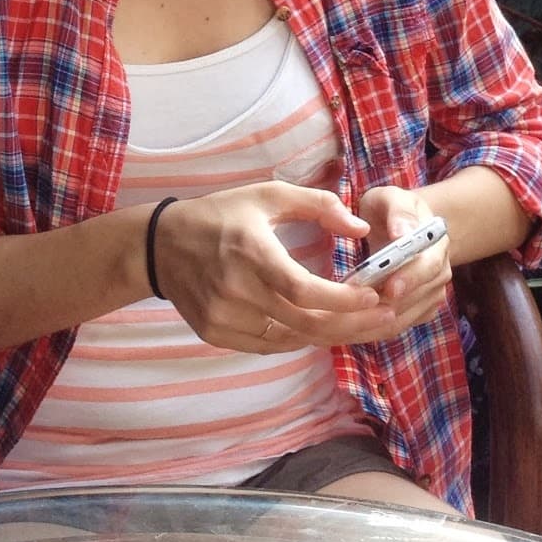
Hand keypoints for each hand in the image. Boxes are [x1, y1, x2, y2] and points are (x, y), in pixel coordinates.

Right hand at [153, 184, 381, 355]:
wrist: (159, 246)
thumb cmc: (219, 216)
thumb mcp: (267, 196)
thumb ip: (317, 205)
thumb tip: (360, 226)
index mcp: (251, 253)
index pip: (304, 290)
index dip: (343, 299)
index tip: (374, 295)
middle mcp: (236, 290)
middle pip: (305, 322)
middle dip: (351, 323)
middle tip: (383, 316)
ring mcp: (224, 317)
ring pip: (290, 339)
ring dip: (329, 333)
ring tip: (361, 323)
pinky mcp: (216, 333)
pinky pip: (268, 345)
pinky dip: (298, 338)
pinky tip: (320, 327)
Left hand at [355, 186, 453, 335]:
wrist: (401, 227)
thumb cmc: (390, 211)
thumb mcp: (391, 198)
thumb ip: (397, 211)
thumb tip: (402, 233)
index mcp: (436, 243)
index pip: (429, 266)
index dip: (410, 278)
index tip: (389, 287)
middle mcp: (439, 272)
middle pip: (420, 297)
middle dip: (389, 305)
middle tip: (359, 309)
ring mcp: (430, 294)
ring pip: (407, 317)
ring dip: (378, 322)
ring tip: (346, 321)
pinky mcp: (417, 311)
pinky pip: (398, 327)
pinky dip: (374, 331)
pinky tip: (349, 329)